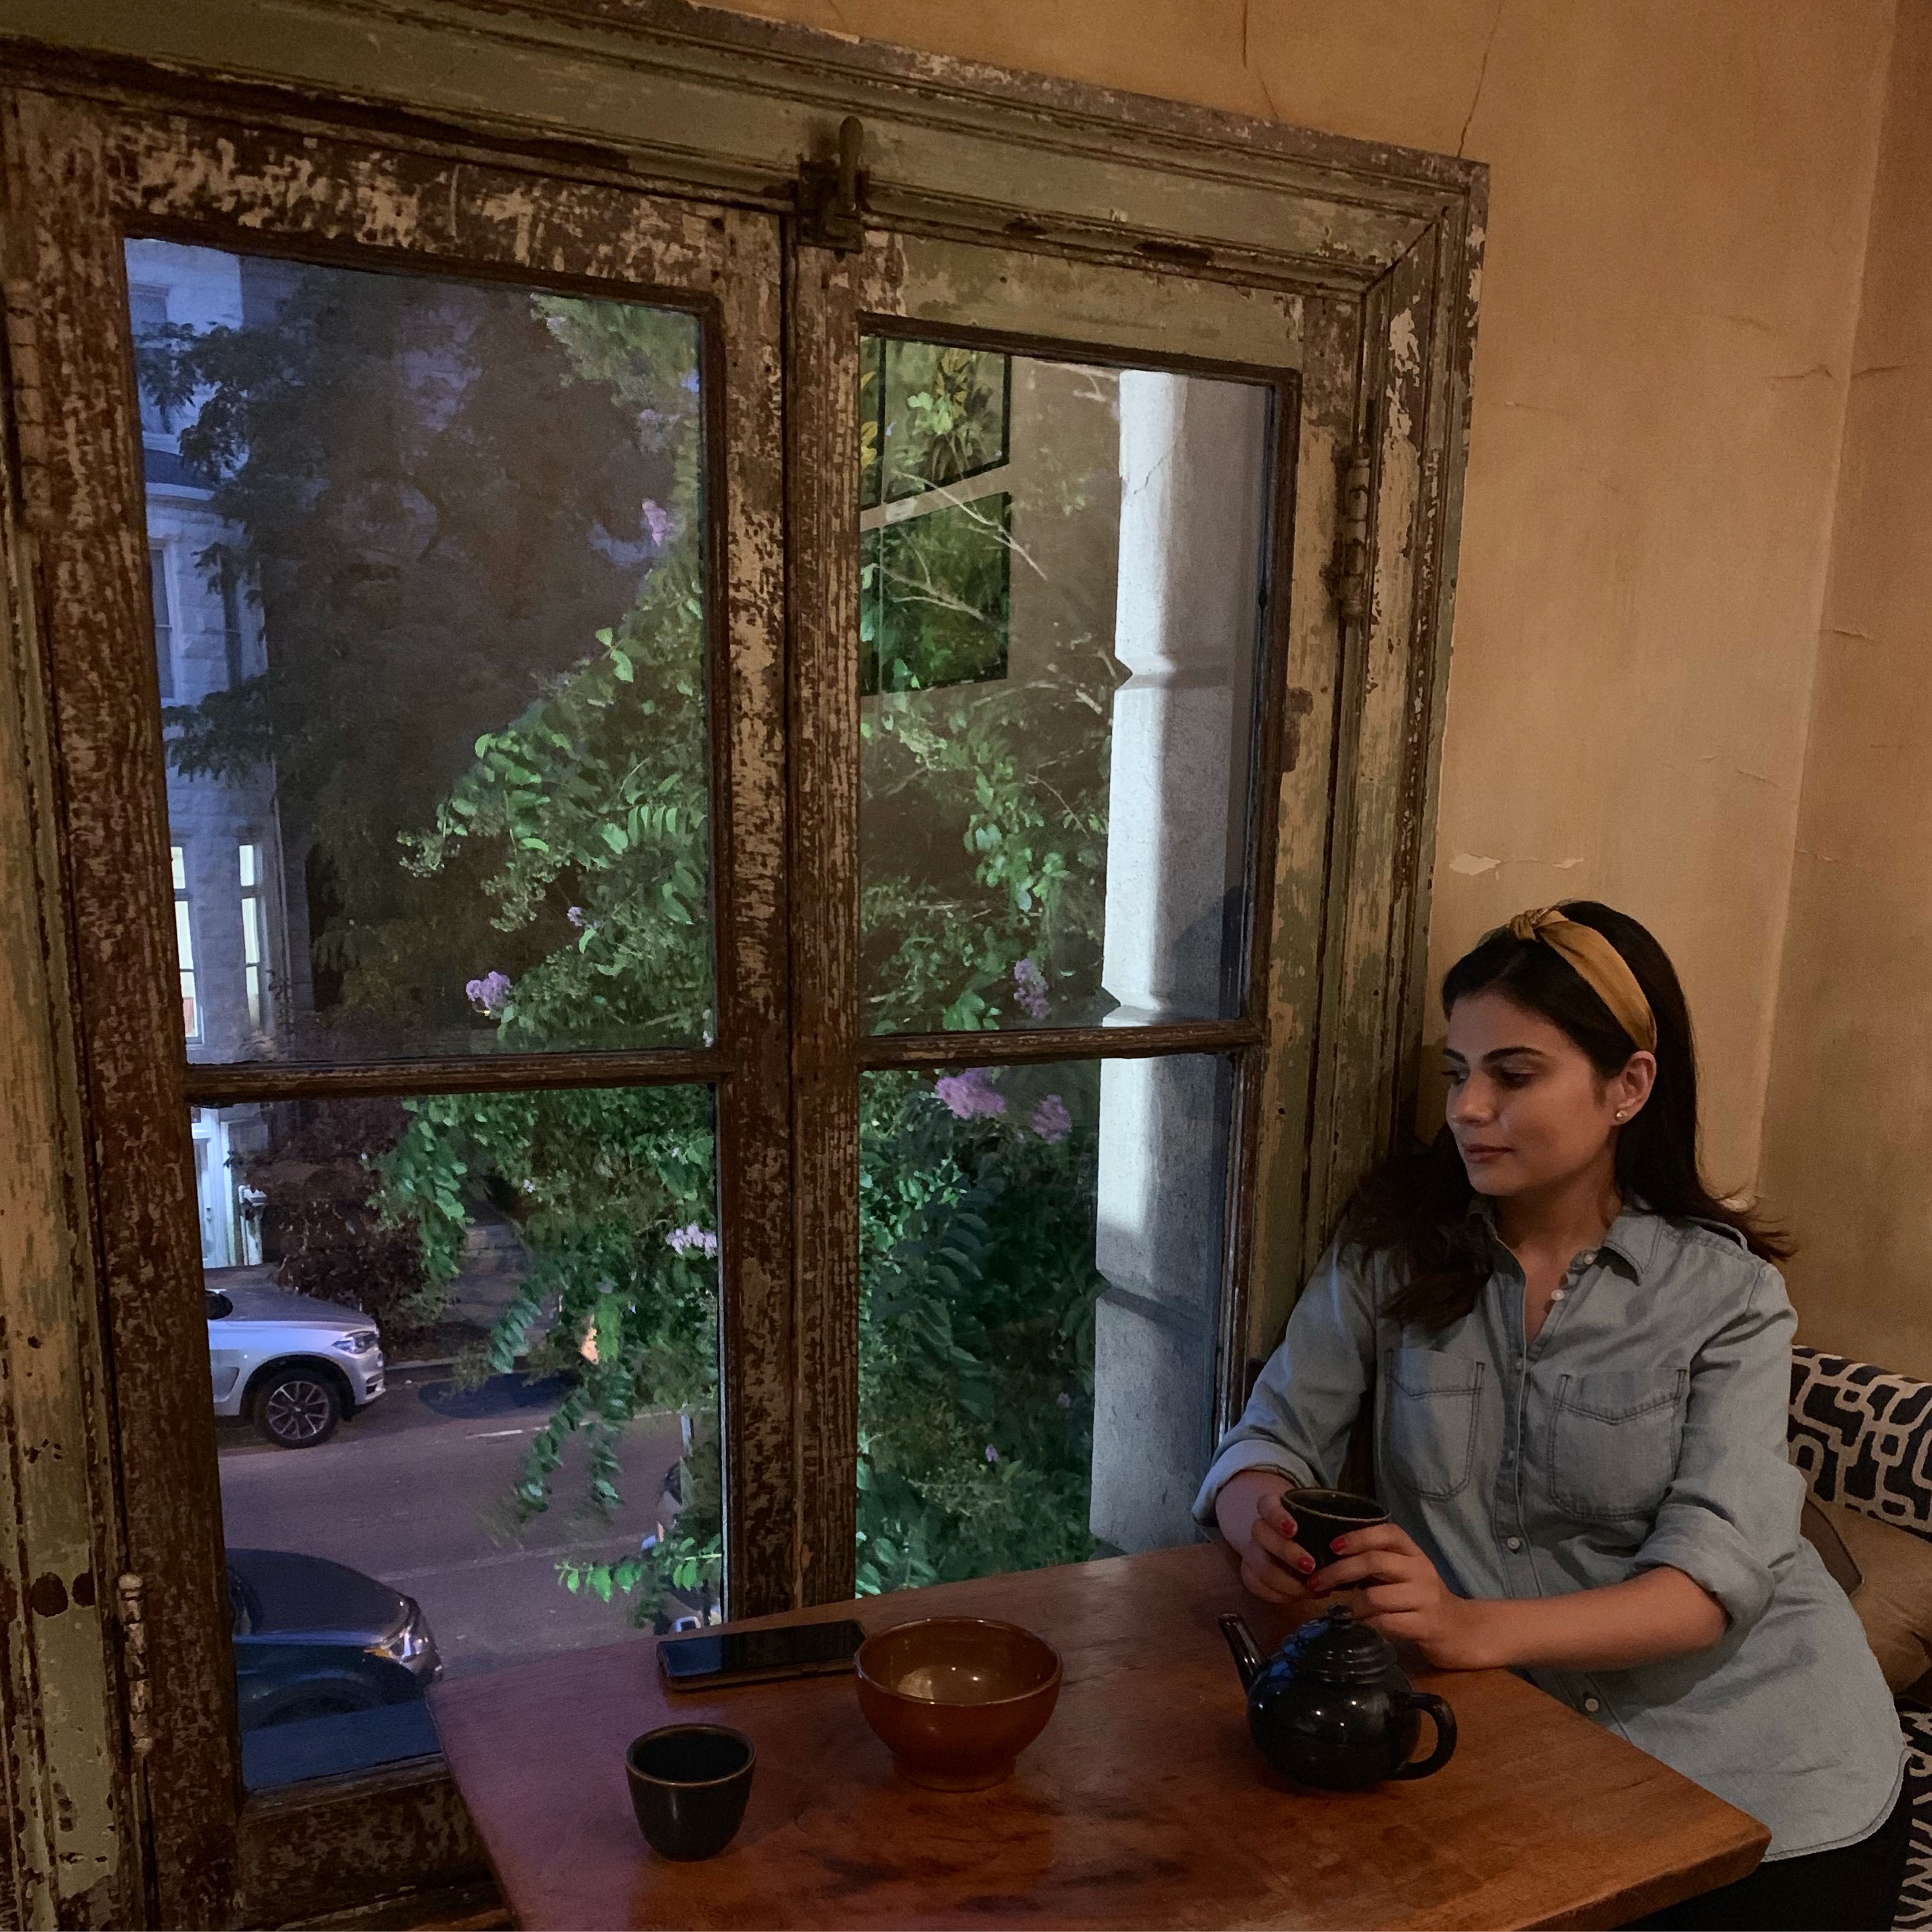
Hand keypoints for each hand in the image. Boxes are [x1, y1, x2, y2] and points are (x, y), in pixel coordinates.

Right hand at [1214, 1469, 1318, 1604]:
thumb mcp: (1320, 1522)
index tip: (1294, 1530)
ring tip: (1311, 1588)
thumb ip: (1331, 1526)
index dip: (1277, 1516)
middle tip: (1311, 1566)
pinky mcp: (1250, 1573)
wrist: (1290, 1546)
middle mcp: (1259, 1528)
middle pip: (1261, 1533)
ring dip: (1284, 1579)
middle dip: (1286, 1551)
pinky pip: (1257, 1586)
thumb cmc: (1312, 1532)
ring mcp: (1252, 1551)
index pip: (1266, 1505)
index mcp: (1272, 1508)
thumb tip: (1360, 1539)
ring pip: (1257, 1564)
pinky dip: (1279, 1594)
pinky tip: (1301, 1596)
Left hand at [1317, 1523, 1495, 1668]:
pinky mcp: (1427, 1625)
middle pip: (1374, 1562)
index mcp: (1414, 1553)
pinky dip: (1367, 1624)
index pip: (1387, 1533)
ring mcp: (1426, 1598)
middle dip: (1339, 1572)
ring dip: (1351, 1605)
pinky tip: (1359, 1627)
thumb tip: (1331, 1562)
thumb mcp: (1404, 1575)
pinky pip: (1387, 1623)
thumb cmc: (1423, 1600)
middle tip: (1316, 1582)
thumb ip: (1377, 1566)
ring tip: (1341, 1612)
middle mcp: (1421, 1570)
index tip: (1332, 1546)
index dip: (1358, 1536)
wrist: (1463, 1631)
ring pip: (1376, 1596)